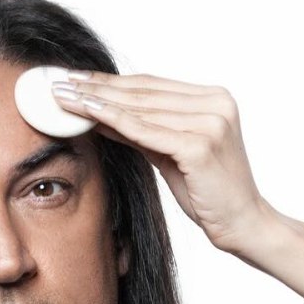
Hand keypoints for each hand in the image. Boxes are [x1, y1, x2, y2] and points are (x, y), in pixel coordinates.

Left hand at [53, 71, 280, 254]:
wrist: (244, 225)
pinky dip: (114, 122)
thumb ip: (142, 131)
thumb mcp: (171, 155)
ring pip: (140, 108)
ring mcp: (211, 122)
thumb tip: (100, 114)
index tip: (75, 78)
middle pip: (143, 91)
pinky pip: (147, 131)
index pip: (150, 84)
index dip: (110, 81)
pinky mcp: (201, 145)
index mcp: (213, 98)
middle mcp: (215, 103)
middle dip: (96, 87)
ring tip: (64, 98)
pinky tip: (88, 115)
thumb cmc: (210, 194)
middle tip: (59, 83)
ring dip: (97, 101)